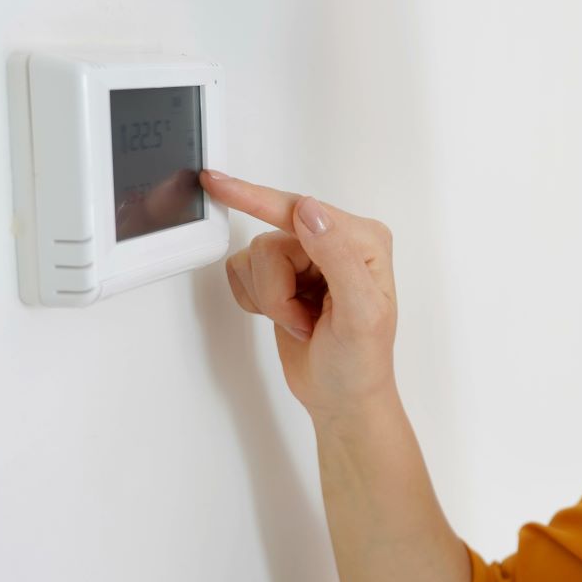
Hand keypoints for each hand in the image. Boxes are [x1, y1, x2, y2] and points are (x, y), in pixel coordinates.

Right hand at [201, 170, 399, 419]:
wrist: (342, 398)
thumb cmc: (360, 363)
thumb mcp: (359, 313)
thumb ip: (337, 257)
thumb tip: (309, 211)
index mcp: (364, 241)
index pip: (302, 211)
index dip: (257, 200)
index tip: (218, 183)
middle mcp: (336, 242)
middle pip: (273, 240)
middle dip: (279, 290)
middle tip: (306, 320)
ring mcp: (308, 259)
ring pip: (255, 258)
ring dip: (271, 300)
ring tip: (302, 322)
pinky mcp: (283, 276)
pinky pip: (244, 271)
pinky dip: (257, 301)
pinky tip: (286, 318)